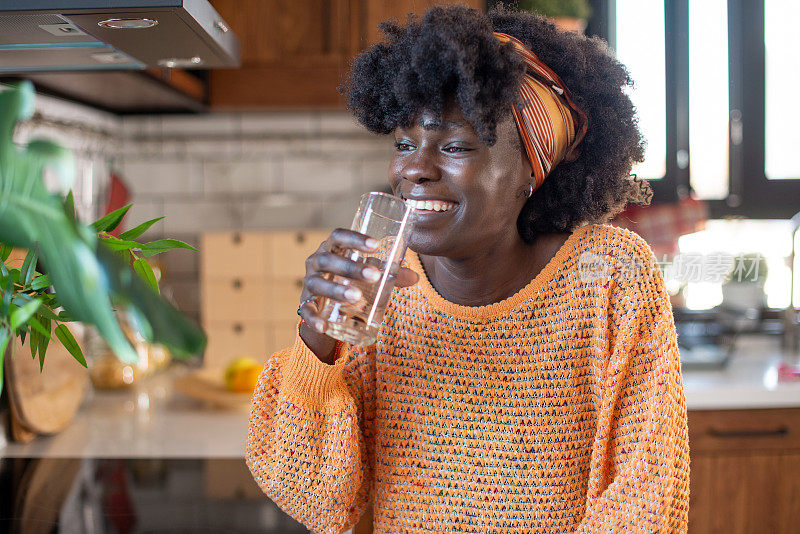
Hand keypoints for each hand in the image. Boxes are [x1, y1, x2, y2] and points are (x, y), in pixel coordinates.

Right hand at [297, 228, 418, 362]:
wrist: (325, 305)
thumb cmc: (349, 280)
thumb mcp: (368, 274)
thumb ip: (389, 274)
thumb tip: (415, 277)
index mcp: (331, 249)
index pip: (338, 236)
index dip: (355, 238)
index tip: (376, 245)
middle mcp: (316, 263)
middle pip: (328, 260)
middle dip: (350, 268)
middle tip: (374, 276)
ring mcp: (309, 284)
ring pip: (318, 284)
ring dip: (336, 290)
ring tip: (357, 299)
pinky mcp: (304, 305)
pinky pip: (306, 312)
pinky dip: (314, 319)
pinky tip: (325, 326)